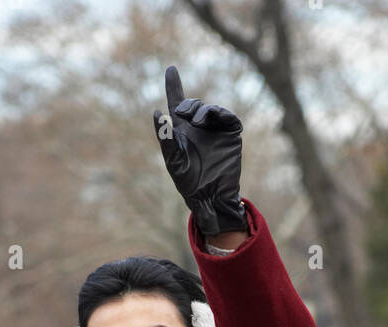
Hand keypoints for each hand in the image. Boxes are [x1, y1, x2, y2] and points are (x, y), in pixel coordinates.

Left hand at [153, 65, 245, 237]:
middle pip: (194, 104)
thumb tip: (156, 112)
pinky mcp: (231, 134)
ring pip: (210, 108)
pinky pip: (228, 117)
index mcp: (183, 131)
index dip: (173, 86)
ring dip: (202, 111)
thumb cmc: (188, 181)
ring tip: (197, 123)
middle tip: (185, 116)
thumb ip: (165, 137)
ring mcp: (216, 129)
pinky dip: (221, 114)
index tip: (170, 69)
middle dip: (189, 105)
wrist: (210, 196)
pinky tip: (212, 119)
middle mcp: (199, 127)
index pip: (177, 103)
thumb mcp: (173, 159)